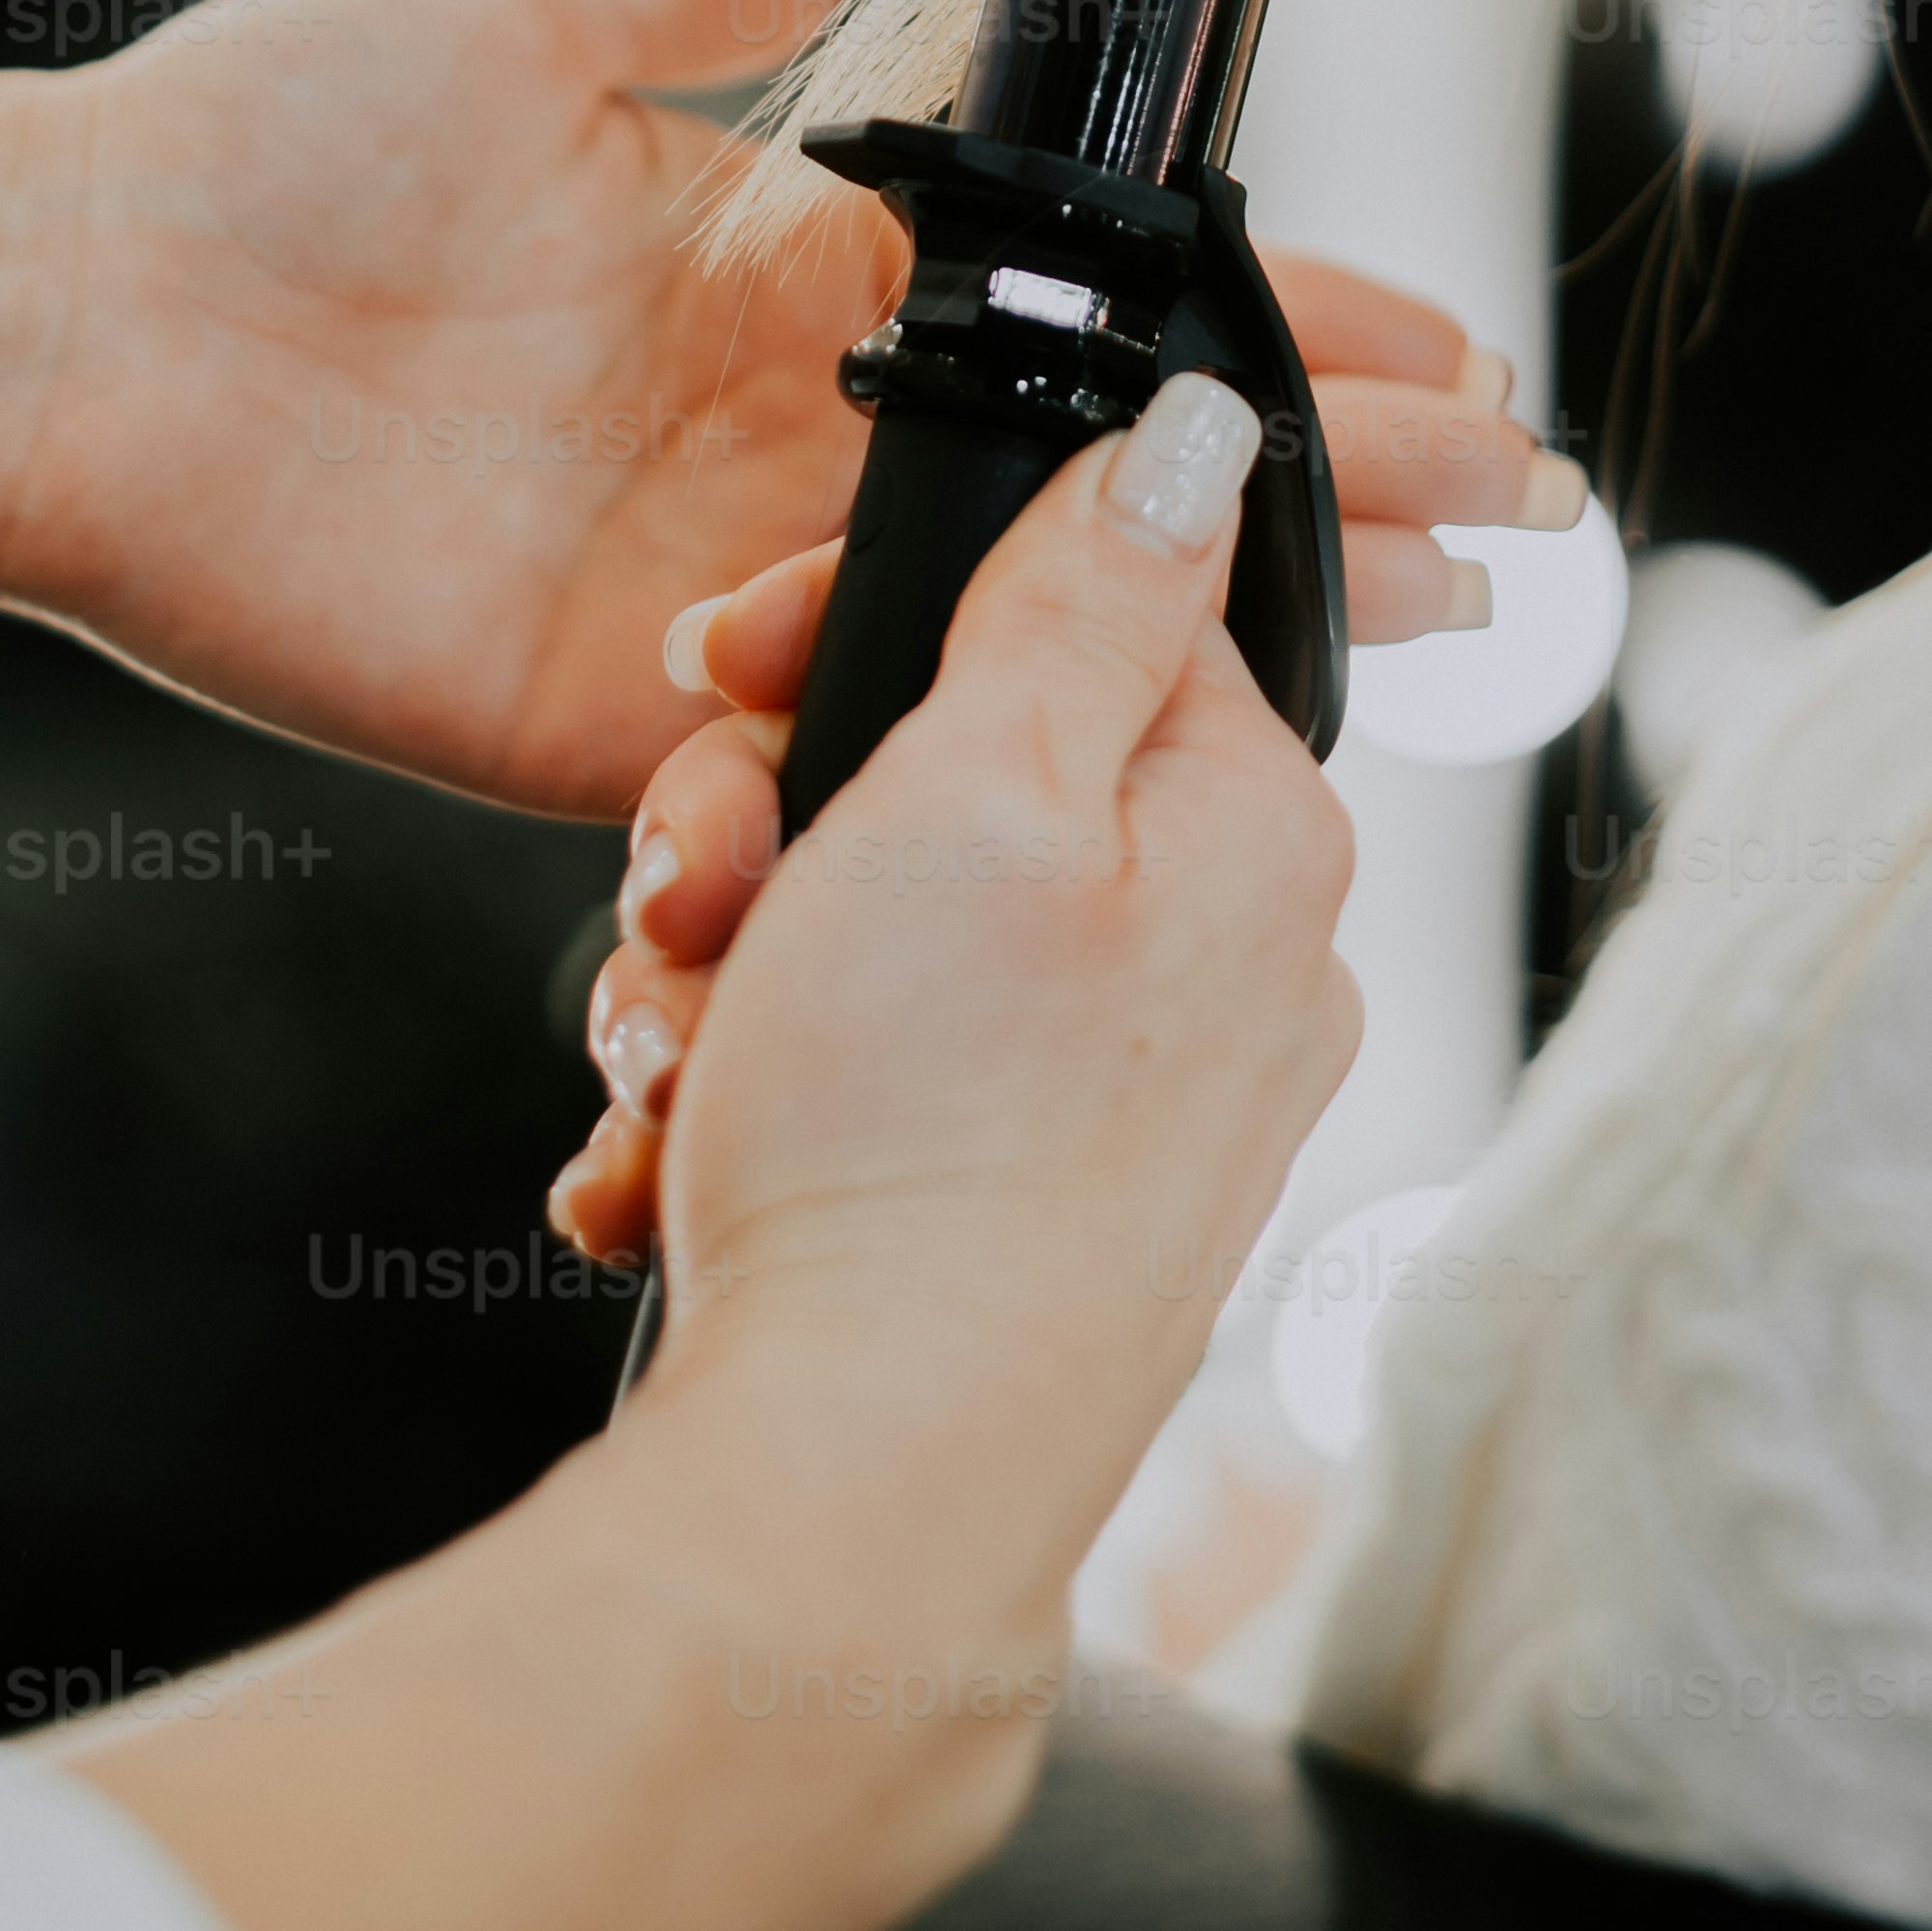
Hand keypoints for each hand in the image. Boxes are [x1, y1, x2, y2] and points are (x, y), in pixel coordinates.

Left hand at [0, 0, 1574, 821]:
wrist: (70, 311)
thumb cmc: (267, 129)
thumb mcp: (517, 3)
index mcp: (777, 268)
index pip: (1078, 304)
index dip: (1259, 323)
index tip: (1437, 340)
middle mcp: (775, 438)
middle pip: (1097, 479)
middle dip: (1316, 491)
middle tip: (1517, 518)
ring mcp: (709, 589)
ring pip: (1017, 622)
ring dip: (1216, 632)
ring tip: (1425, 636)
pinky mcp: (618, 715)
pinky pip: (828, 758)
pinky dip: (983, 760)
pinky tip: (1164, 762)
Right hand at [594, 375, 1362, 1593]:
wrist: (846, 1496)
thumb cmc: (914, 1144)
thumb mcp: (979, 786)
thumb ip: (1084, 592)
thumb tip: (1208, 434)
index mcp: (1253, 827)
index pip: (1082, 606)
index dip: (877, 622)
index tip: (737, 667)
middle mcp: (1233, 961)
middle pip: (963, 777)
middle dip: (777, 827)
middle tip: (697, 901)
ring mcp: (1139, 1102)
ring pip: (884, 937)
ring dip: (736, 978)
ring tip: (679, 1059)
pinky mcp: (1041, 1217)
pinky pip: (871, 1087)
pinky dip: (753, 1105)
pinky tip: (680, 1158)